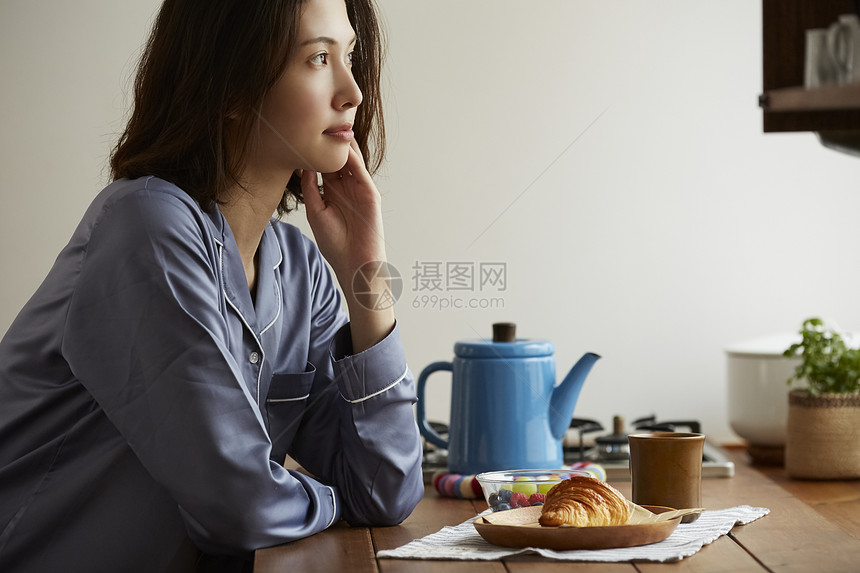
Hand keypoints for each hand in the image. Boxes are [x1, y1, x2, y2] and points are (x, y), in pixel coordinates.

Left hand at [301, 141, 393, 351]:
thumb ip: (311, 190)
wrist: (355, 266)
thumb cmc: (336, 245)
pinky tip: (343, 146)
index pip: (324, 164)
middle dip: (329, 140)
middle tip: (316, 117)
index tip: (299, 132)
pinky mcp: (370, 195)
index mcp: (333, 191)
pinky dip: (353, 159)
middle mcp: (347, 187)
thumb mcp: (316, 213)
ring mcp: (360, 189)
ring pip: (351, 161)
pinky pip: (361, 172)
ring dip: (343, 144)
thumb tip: (302, 166)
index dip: (314, 149)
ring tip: (331, 123)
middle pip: (338, 158)